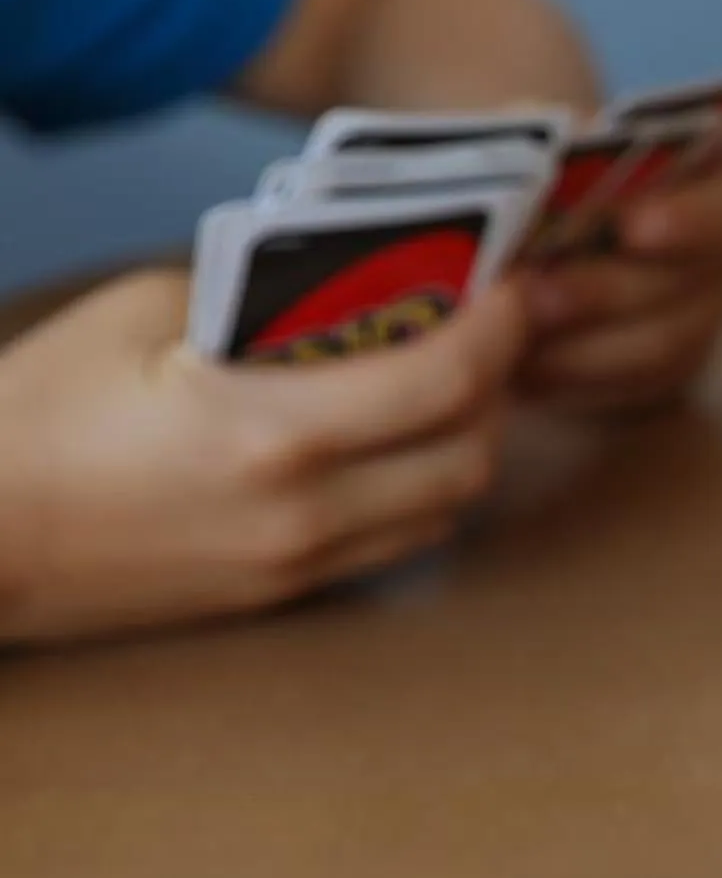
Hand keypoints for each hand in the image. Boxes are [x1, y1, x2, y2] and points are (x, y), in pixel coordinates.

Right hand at [0, 270, 525, 644]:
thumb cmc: (35, 411)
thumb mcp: (143, 313)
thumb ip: (261, 298)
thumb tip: (348, 283)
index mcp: (272, 432)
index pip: (444, 381)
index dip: (500, 328)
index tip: (518, 285)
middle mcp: (305, 511)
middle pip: (470, 451)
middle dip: (498, 383)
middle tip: (491, 326)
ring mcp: (296, 563)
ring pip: (445, 505)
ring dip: (467, 439)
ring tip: (451, 379)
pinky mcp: (281, 594)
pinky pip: (395, 540)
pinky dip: (422, 486)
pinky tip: (398, 439)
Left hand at [514, 156, 721, 414]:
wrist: (509, 217)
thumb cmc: (528, 165)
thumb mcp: (531, 139)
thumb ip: (548, 141)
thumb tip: (555, 155)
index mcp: (707, 179)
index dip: (692, 219)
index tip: (633, 226)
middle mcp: (712, 254)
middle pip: (690, 284)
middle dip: (609, 291)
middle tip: (534, 294)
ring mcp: (690, 317)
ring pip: (662, 347)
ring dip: (586, 347)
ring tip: (513, 340)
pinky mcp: (652, 371)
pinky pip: (626, 389)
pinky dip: (571, 381)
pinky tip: (517, 371)